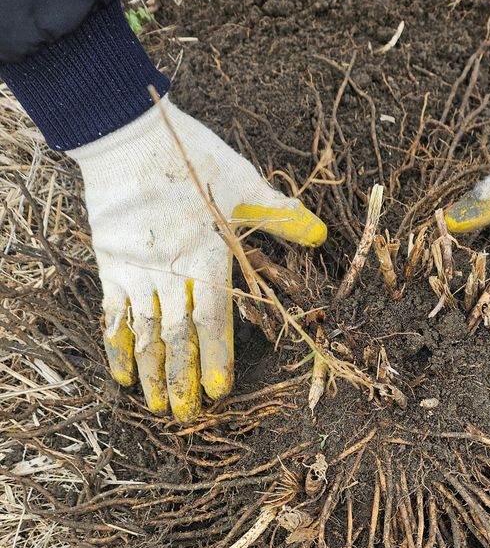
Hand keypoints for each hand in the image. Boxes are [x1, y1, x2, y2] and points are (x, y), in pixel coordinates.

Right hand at [68, 96, 326, 420]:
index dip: (216, 357)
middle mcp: (170, 268)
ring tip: (157, 406)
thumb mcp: (243, 182)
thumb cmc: (191, 157)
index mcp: (207, 253)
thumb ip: (281, 215)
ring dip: (151, 372)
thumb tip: (320, 236)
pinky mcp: (111, 264)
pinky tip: (123, 375)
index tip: (220, 390)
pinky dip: (118, 345)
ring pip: (145, 332)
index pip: (213, 318)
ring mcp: (136, 269)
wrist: (126, 133)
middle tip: (188, 414)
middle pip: (177, 335)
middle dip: (182, 378)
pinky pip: (113, 314)